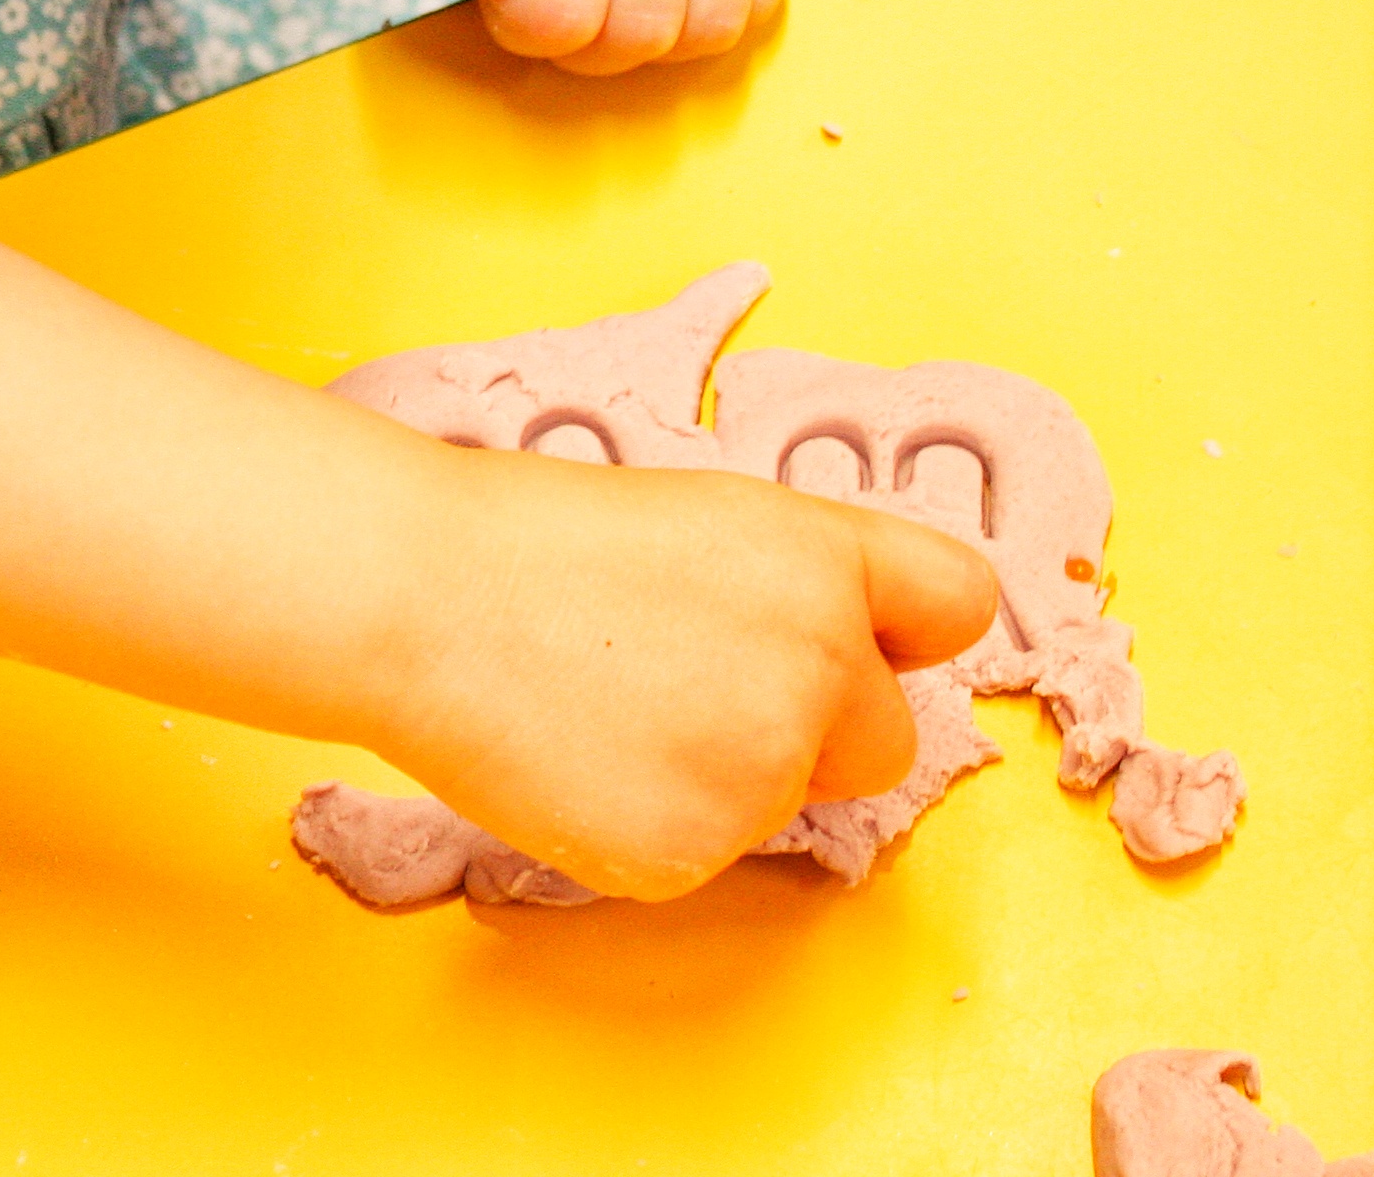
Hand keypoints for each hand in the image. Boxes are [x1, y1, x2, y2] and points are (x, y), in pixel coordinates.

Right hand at [373, 451, 1000, 900]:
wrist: (418, 603)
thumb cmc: (529, 542)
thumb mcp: (701, 518)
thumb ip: (801, 582)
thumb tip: (845, 653)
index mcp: (825, 561)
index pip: (954, 605)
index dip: (901, 629)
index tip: (865, 641)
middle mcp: (822, 668)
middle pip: (881, 742)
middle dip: (811, 731)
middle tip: (687, 683)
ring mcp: (764, 770)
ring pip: (783, 804)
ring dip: (717, 775)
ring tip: (603, 702)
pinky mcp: (698, 852)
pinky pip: (704, 855)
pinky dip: (649, 823)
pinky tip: (579, 756)